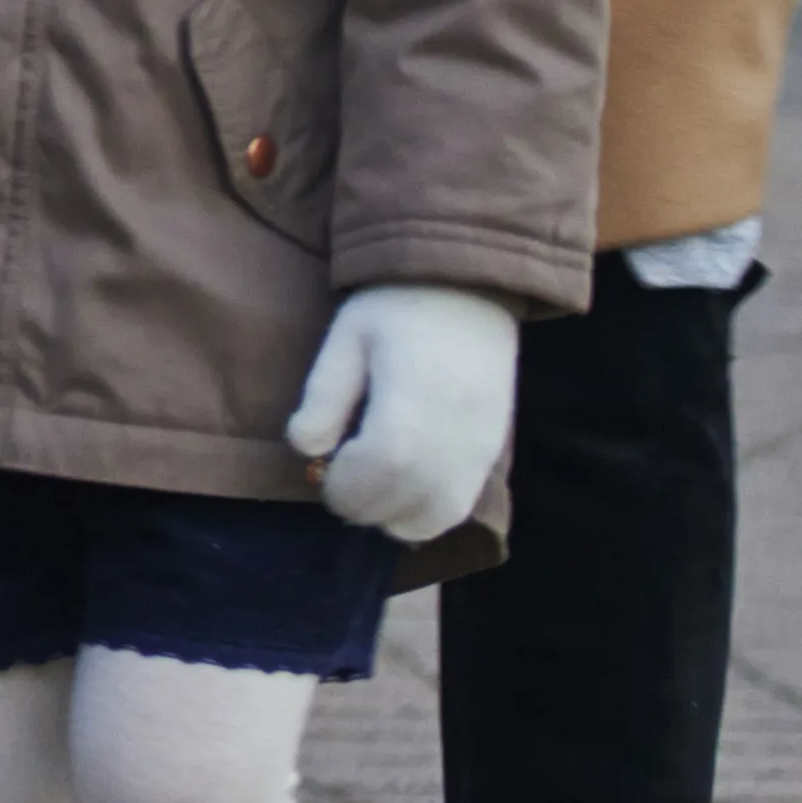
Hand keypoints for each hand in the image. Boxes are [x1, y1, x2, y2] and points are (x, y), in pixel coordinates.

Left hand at [287, 281, 521, 545]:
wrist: (469, 285)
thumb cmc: (396, 307)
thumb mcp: (346, 338)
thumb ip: (324, 395)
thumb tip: (306, 449)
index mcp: (409, 409)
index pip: (374, 475)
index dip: (343, 489)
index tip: (324, 478)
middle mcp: (451, 439)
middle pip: (405, 504)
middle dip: (364, 507)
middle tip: (340, 486)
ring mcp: (479, 448)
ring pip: (437, 516)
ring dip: (396, 517)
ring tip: (373, 489)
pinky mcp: (495, 450)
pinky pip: (463, 504)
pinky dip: (429, 513)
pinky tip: (405, 491)